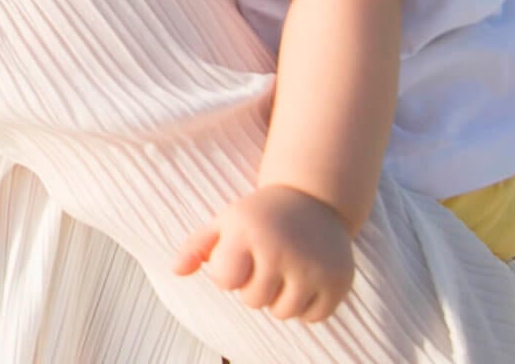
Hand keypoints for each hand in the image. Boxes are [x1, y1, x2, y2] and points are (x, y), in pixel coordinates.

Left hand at [174, 184, 356, 322]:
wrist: (315, 199)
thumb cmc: (262, 215)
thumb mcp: (226, 221)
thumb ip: (196, 246)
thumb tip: (176, 271)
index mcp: (248, 232)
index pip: (225, 281)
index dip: (229, 273)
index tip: (239, 255)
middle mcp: (281, 248)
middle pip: (253, 300)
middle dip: (254, 286)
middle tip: (266, 260)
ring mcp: (313, 266)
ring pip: (283, 313)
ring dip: (280, 299)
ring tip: (285, 270)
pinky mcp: (339, 281)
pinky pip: (313, 317)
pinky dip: (308, 305)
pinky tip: (306, 278)